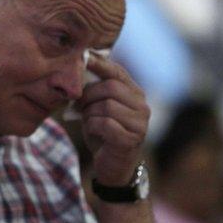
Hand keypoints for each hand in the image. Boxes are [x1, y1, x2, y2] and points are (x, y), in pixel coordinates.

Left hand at [77, 54, 149, 186]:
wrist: (112, 165)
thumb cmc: (103, 132)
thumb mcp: (97, 107)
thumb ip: (94, 89)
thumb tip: (81, 64)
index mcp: (134, 94)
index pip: (118, 72)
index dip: (100, 63)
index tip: (83, 56)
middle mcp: (142, 106)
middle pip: (111, 88)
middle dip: (89, 95)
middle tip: (80, 106)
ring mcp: (140, 123)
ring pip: (106, 106)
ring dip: (90, 114)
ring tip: (89, 122)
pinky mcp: (132, 139)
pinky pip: (105, 124)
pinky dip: (92, 127)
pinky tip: (94, 133)